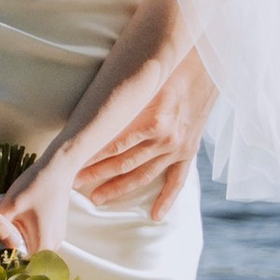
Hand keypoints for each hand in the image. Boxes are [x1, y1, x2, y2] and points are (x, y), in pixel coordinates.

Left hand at [0, 150, 79, 259]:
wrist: (58, 168)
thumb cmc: (35, 185)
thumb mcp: (10, 205)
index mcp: (43, 246)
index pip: (20, 266)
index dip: (3, 263)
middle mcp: (53, 247)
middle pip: (26, 259)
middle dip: (8, 254)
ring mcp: (56, 238)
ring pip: (31, 249)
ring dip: (16, 245)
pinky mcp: (55, 229)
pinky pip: (37, 240)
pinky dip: (25, 237)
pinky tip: (13, 227)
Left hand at [74, 47, 216, 220]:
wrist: (209, 64)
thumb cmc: (170, 65)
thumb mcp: (145, 79)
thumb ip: (124, 100)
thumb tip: (91, 114)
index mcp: (153, 119)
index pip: (113, 144)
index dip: (91, 156)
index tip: (71, 164)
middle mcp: (166, 138)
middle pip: (124, 162)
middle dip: (96, 174)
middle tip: (73, 183)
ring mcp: (178, 148)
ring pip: (143, 174)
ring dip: (119, 187)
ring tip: (96, 198)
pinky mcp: (189, 150)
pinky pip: (177, 180)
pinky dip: (167, 198)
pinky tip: (156, 215)